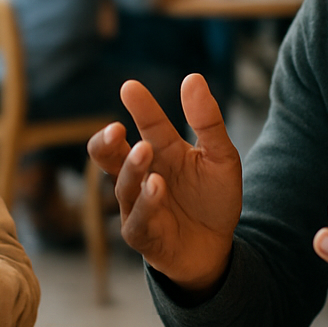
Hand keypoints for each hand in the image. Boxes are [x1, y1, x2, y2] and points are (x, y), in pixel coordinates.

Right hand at [86, 75, 241, 292]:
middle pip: (108, 156)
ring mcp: (137, 205)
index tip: (130, 87)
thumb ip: (208, 122)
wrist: (218, 248)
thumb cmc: (212, 199)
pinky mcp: (142, 234)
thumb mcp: (221, 157)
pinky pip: (137, 218)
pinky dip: (145, 202)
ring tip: (145, 150)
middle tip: (117, 128)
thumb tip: (193, 78)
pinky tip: (156, 185)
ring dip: (131, 168)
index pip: (146, 124)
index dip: (139, 106)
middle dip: (106, 142)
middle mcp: (141, 176)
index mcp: (161, 152)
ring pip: (122, 186)